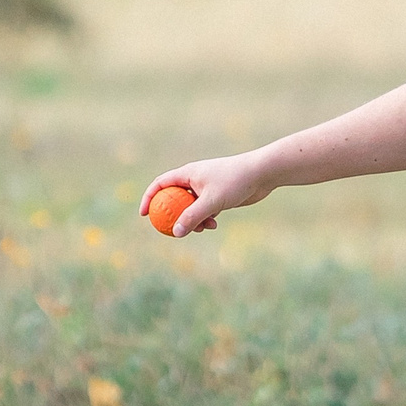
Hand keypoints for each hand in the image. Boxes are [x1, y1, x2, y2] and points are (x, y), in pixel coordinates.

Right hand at [138, 154, 270, 236]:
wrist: (261, 174)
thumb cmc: (235, 181)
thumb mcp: (211, 201)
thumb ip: (193, 217)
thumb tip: (176, 232)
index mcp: (188, 173)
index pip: (160, 184)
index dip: (149, 198)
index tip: (144, 215)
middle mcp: (194, 179)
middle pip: (174, 198)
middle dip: (171, 215)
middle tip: (169, 230)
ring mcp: (206, 188)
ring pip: (190, 207)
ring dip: (192, 220)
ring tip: (202, 228)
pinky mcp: (217, 196)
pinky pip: (204, 210)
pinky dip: (205, 219)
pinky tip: (214, 225)